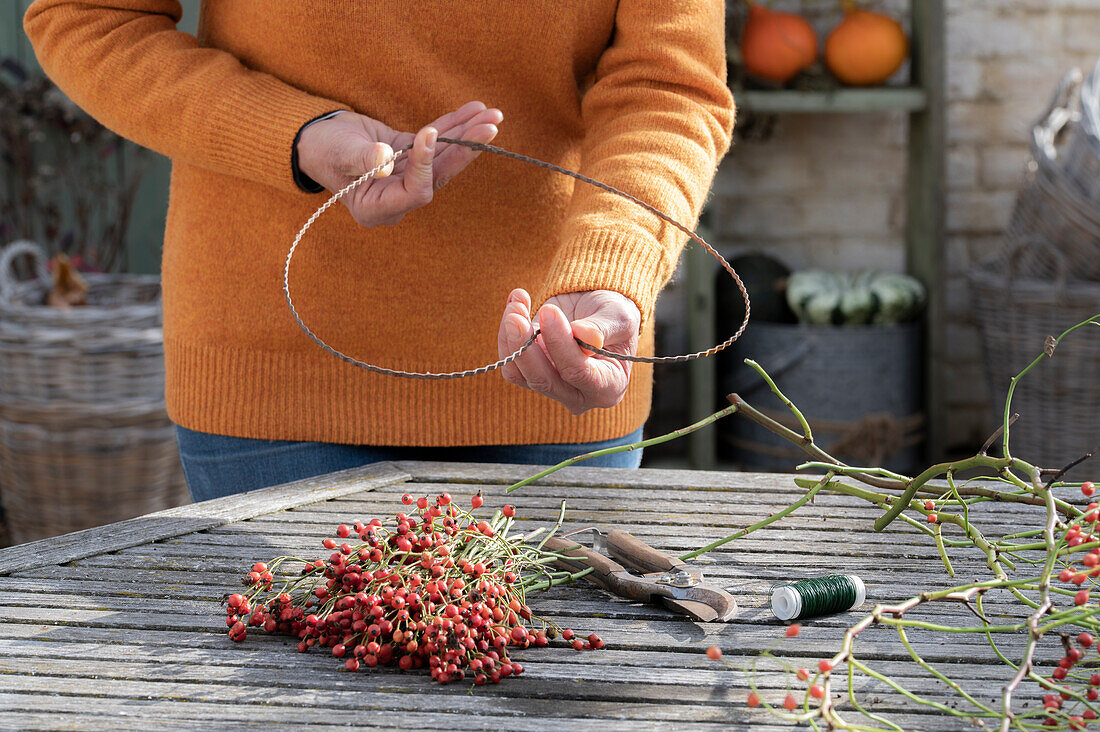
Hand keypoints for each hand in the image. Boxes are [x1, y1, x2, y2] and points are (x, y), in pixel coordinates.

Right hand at [296, 101, 501, 226]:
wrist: (314, 140)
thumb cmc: (321, 151)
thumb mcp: (338, 153)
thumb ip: (362, 159)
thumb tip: (384, 161)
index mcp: (379, 208)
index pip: (416, 191)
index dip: (426, 164)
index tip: (428, 134)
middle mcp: (398, 197)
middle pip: (440, 176)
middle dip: (465, 149)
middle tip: (491, 126)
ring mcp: (407, 177)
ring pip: (443, 158)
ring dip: (467, 135)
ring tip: (493, 115)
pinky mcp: (411, 157)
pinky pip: (436, 142)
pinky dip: (454, 126)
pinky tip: (475, 110)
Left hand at [498, 289, 640, 414]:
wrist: (596, 310)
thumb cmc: (614, 315)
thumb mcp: (618, 316)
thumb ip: (602, 328)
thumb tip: (583, 335)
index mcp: (609, 386)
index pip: (578, 372)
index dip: (560, 343)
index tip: (549, 312)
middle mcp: (579, 395)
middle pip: (543, 380)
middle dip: (525, 345)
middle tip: (516, 313)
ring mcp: (551, 386)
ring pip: (519, 373)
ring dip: (511, 336)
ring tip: (517, 302)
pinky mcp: (530, 374)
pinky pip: (509, 361)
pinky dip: (506, 333)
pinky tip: (517, 305)